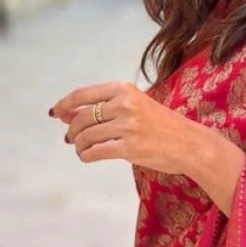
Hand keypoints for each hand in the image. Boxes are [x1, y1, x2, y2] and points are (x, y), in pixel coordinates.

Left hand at [48, 81, 245, 214]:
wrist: (191, 144)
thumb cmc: (161, 125)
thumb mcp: (134, 107)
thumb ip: (102, 107)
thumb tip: (65, 113)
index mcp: (124, 89)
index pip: (83, 94)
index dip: (64, 104)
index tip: (54, 113)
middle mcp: (124, 104)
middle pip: (82, 117)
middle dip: (71, 130)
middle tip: (71, 138)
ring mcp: (127, 126)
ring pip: (86, 136)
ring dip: (78, 145)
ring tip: (81, 149)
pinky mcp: (130, 147)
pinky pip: (96, 152)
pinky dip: (86, 155)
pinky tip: (88, 156)